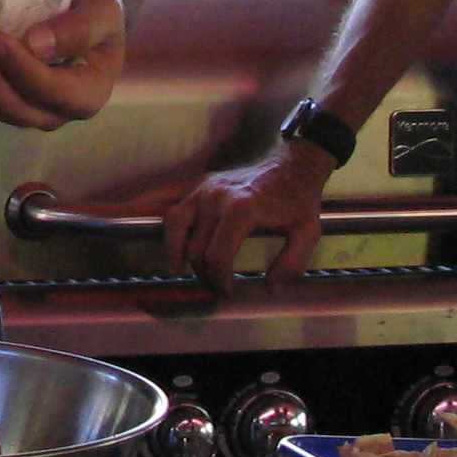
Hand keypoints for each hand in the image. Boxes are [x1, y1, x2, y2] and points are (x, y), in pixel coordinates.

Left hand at [0, 0, 123, 128]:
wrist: (82, 16)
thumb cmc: (97, 15)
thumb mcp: (103, 11)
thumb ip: (79, 29)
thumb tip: (36, 45)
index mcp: (88, 94)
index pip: (53, 91)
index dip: (22, 69)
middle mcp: (54, 110)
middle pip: (14, 106)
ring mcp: (24, 106)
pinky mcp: (0, 93)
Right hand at [156, 144, 333, 294]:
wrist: (292, 164)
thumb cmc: (299, 200)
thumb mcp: (307, 233)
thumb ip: (291, 263)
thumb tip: (269, 287)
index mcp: (242, 210)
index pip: (217, 255)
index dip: (219, 279)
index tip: (227, 292)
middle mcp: (217, 198)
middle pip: (196, 247)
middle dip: (202, 272)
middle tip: (213, 286)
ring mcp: (205, 189)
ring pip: (175, 226)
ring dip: (176, 251)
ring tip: (182, 267)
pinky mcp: (200, 185)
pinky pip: (169, 202)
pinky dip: (155, 215)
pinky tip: (150, 227)